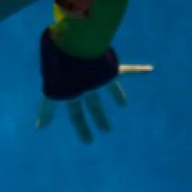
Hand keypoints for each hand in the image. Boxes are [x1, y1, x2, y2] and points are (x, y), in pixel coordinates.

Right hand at [34, 61, 155, 142]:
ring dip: (117, 97)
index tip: (88, 141)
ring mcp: (100, 77)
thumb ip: (47, 110)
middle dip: (99, 118)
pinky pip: (128, 70)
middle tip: (106, 131)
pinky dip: (139, 71)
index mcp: (73, 92)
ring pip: (111, 89)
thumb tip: (39, 127)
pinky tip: (151, 70)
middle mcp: (86, 85)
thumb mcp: (53, 94)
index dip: (82, 127)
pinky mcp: (111, 70)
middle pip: (94, 105)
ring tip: (124, 105)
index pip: (77, 114)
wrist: (74, 49)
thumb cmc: (62, 72)